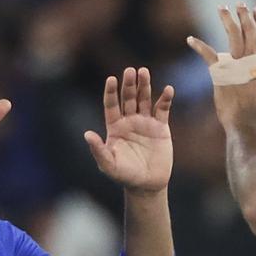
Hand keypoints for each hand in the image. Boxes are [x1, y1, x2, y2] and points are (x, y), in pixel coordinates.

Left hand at [85, 67, 173, 194]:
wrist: (147, 185)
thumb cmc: (125, 176)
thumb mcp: (108, 165)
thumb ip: (98, 150)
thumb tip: (87, 134)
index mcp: (115, 127)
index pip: (111, 105)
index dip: (111, 92)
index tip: (111, 79)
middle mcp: (129, 121)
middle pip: (128, 98)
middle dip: (129, 84)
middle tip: (131, 70)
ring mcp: (145, 122)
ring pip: (144, 99)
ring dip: (145, 85)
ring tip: (144, 72)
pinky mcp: (161, 128)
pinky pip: (162, 109)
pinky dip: (165, 99)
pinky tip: (168, 89)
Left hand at [187, 4, 255, 131]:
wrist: (247, 123)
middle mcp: (251, 59)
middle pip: (250, 30)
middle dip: (245, 15)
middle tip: (241, 5)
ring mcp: (235, 64)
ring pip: (233, 35)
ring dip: (228, 20)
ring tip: (223, 8)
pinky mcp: (220, 73)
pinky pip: (208, 56)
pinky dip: (199, 46)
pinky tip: (190, 39)